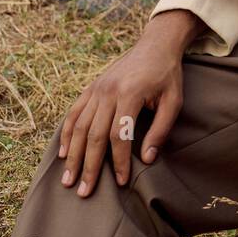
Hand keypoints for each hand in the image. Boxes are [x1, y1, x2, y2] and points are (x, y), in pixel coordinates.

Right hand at [57, 14, 197, 197]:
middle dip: (89, 166)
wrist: (155, 44)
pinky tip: (64, 152)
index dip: (120, 161)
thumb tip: (147, 159)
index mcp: (130, 93)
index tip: (121, 182)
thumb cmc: (167, 75)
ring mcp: (97, 88)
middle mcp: (109, 91)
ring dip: (74, 154)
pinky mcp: (92, 87)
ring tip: (68, 179)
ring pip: (80, 126)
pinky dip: (67, 133)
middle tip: (84, 191)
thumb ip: (161, 130)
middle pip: (95, 134)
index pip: (119, 135)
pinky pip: (75, 112)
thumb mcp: (173, 101)